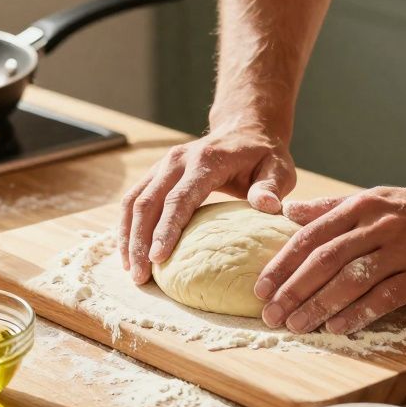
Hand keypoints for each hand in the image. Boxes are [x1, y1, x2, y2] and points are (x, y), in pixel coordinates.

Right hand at [119, 126, 294, 283]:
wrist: (245, 129)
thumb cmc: (263, 156)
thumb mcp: (278, 169)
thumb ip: (271, 187)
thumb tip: (267, 206)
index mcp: (205, 162)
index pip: (179, 199)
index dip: (166, 229)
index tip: (158, 259)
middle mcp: (177, 160)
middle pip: (148, 202)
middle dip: (139, 241)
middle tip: (140, 277)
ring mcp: (163, 165)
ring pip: (134, 201)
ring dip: (128, 236)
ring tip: (130, 270)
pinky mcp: (156, 172)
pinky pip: (134, 199)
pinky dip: (127, 225)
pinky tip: (128, 250)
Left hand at [256, 185, 405, 333]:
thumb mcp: (373, 200)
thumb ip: (329, 209)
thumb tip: (286, 212)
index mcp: (361, 207)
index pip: (311, 237)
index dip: (282, 265)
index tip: (261, 289)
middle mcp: (379, 226)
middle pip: (326, 260)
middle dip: (294, 290)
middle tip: (271, 315)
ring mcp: (404, 250)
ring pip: (352, 280)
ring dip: (320, 306)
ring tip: (297, 326)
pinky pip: (386, 297)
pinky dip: (359, 313)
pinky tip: (337, 328)